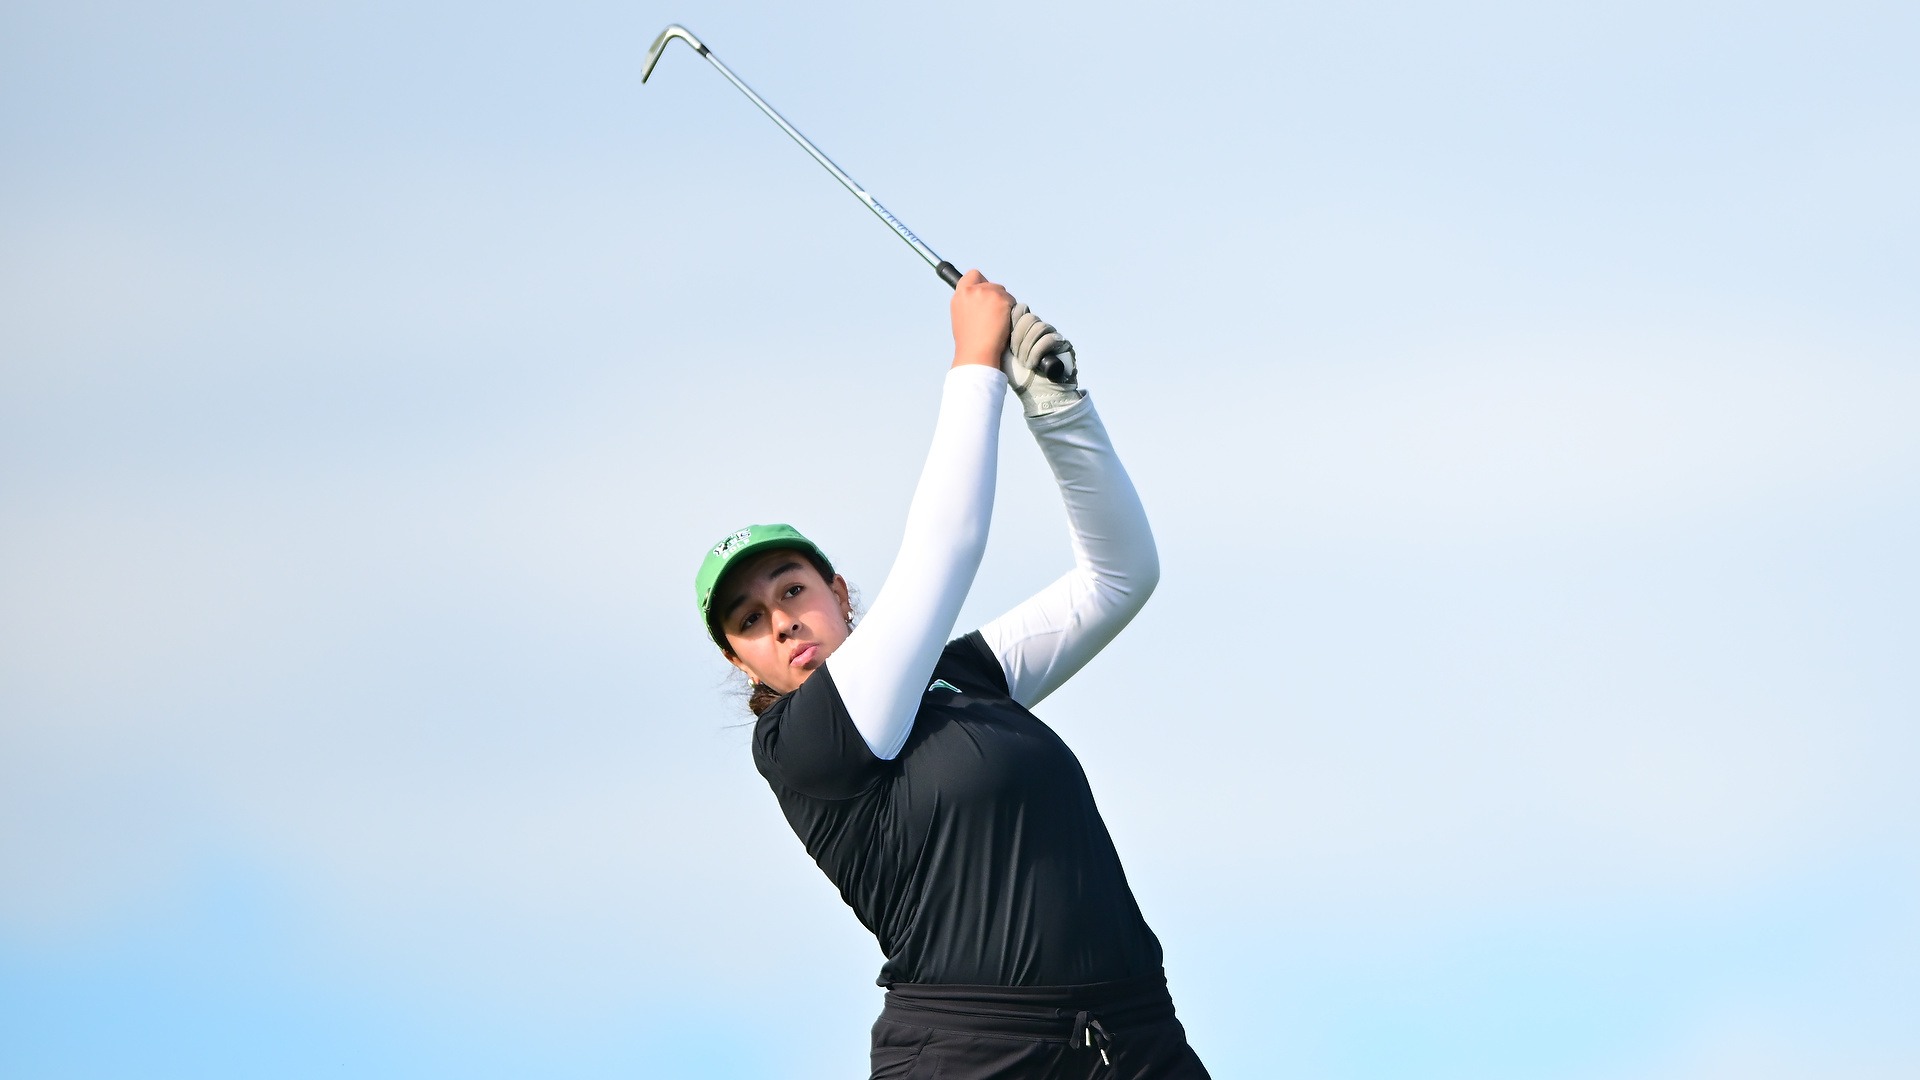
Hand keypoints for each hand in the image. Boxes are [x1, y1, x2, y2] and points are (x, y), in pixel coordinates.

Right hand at [950, 269, 1013, 368]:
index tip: (985, 292)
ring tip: (997, 323)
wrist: (977, 353)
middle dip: (995, 296)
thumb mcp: (962, 318)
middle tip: (994, 315)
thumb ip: (970, 304)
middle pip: (991, 284)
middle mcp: (971, 291)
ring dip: (1003, 303)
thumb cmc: (970, 343)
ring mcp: (987, 293)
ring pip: (1002, 292)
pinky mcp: (1001, 299)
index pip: (972, 275)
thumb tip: (984, 302)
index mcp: (959, 296)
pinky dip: (1011, 310)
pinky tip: (1003, 324)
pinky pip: (1011, 301)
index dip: (981, 282)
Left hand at [1004, 302, 1082, 417]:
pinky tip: (1032, 365)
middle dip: (1018, 338)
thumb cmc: (1016, 376)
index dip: (1012, 322)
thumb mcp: (1002, 353)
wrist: (1035, 395)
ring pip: (1039, 327)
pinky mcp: (1064, 344)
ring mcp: (1053, 335)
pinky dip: (1037, 352)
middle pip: (1029, 317)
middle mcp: (1039, 329)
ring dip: (1027, 347)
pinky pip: (1050, 338)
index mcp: (1024, 328)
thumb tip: (994, 315)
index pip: (1020, 309)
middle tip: (1015, 355)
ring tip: (1023, 363)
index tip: (1006, 341)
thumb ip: (999, 334)